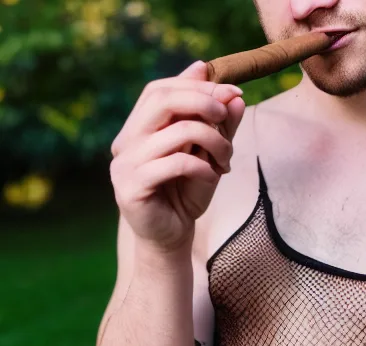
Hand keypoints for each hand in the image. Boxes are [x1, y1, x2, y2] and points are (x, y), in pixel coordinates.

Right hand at [110, 60, 244, 252]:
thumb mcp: (207, 155)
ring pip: (176, 131)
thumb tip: (235, 96)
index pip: (160, 90)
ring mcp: (125, 165)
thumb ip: (218, 126)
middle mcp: (126, 142)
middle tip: (227, 113)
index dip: (196, 84)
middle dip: (203, 100)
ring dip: (213, 139)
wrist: (171, 236)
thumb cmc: (186, 193)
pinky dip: (202, 165)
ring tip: (226, 158)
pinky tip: (213, 176)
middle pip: (161, 100)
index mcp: (138, 129)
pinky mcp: (131, 188)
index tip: (232, 92)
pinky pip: (176, 163)